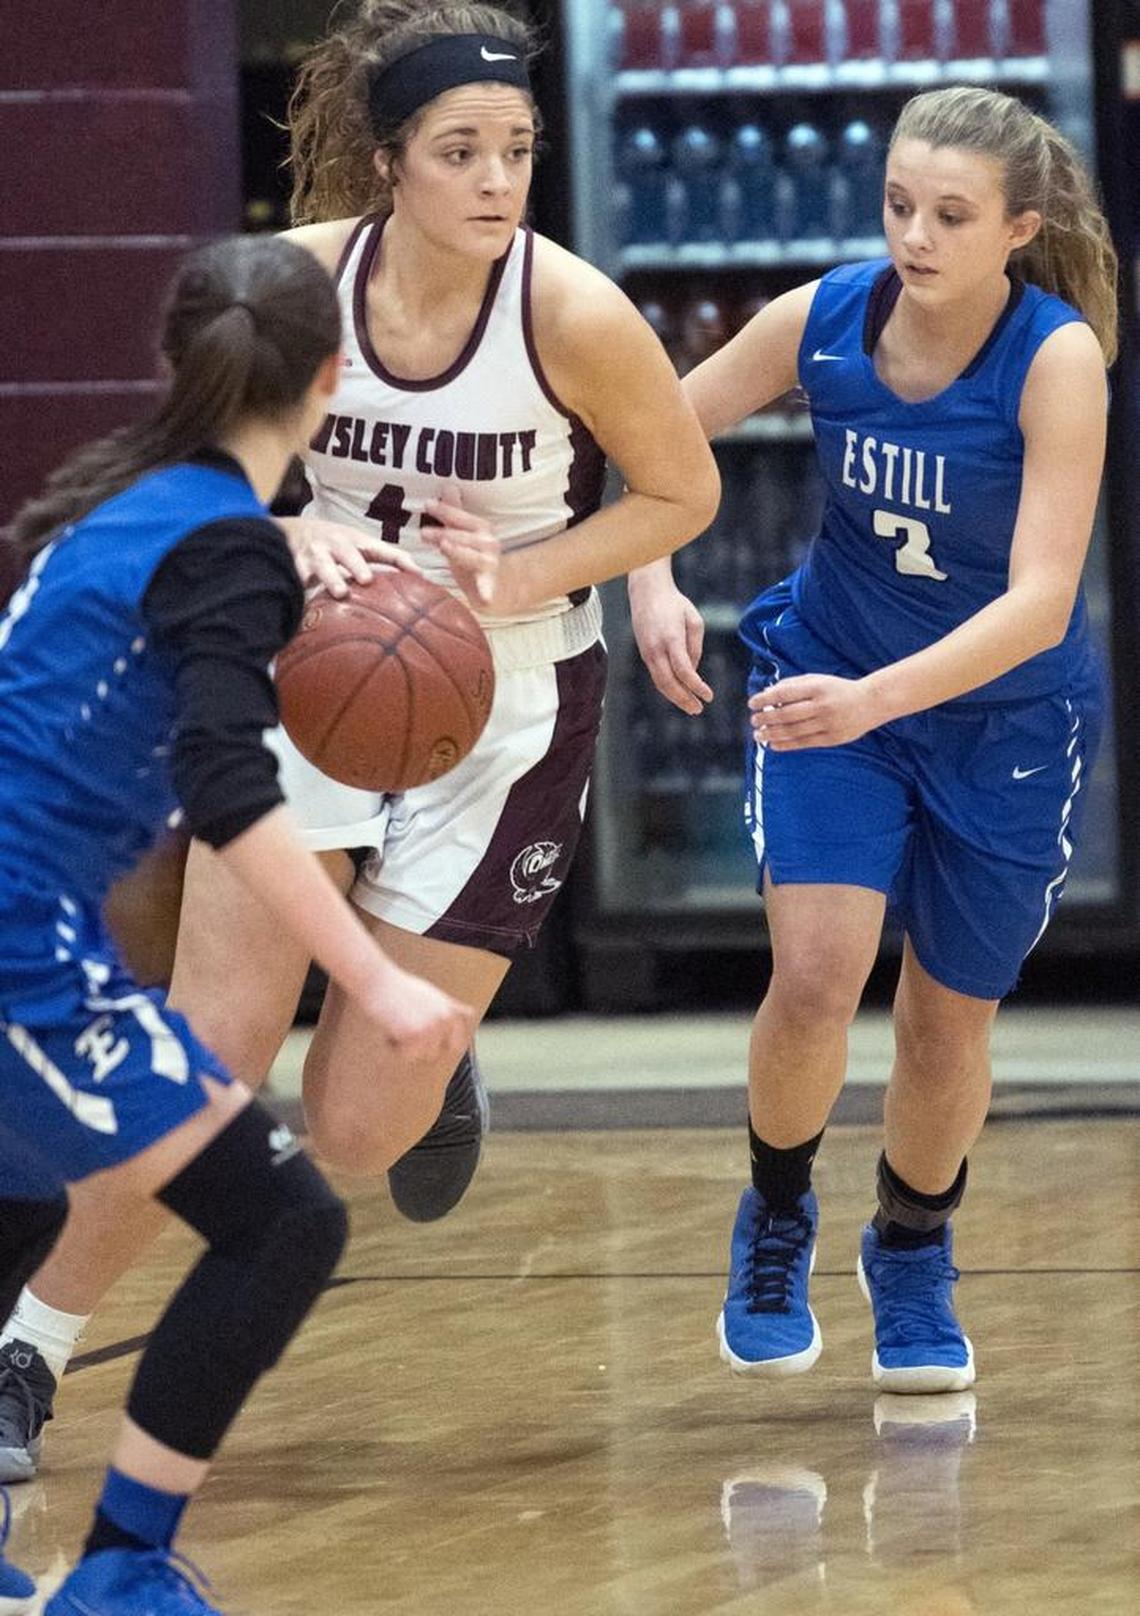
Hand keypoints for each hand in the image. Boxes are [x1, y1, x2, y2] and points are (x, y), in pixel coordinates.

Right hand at [279, 516, 420, 598]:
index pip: (381, 550)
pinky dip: (298, 589)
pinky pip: (296, 578)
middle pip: (347, 554)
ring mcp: (314, 556)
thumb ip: (391, 558)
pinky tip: (303, 603)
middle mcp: (335, 546)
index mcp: (356, 541)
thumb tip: (422, 574)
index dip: (398, 559)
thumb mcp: (363, 545)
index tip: (414, 571)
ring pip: (322, 566)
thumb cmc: (339, 543)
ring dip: (331, 578)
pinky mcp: (295, 568)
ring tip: (341, 592)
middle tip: (367, 579)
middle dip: (357, 565)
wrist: (293, 532)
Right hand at [362, 964, 477, 1066]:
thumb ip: (451, 1007)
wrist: (377, 979)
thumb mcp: (433, 995)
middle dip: (422, 1048)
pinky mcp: (415, 1035)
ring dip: (407, 1047)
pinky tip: (390, 1028)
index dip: (441, 1046)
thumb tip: (470, 1013)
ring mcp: (432, 1028)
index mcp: (452, 1011)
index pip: (459, 1044)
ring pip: (421, 1056)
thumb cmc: (401, 987)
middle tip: (407, 1027)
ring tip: (398, 1023)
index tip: (424, 1039)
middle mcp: (446, 1020)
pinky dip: (395, 1047)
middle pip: (438, 1054)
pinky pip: (406, 1055)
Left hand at [420, 483, 499, 608]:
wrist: (492, 584)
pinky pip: (487, 587)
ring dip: (458, 551)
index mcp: (481, 529)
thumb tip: (448, 485)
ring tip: (444, 547)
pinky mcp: (489, 583)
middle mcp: (489, 543)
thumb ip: (454, 512)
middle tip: (423, 533)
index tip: (427, 504)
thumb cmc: (471, 556)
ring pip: (473, 556)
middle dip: (445, 533)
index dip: (446, 510)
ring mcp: (490, 563)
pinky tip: (484, 598)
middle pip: (465, 536)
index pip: (462, 517)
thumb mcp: (461, 533)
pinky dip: (487, 592)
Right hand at [630, 579, 712, 714]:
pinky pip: (656, 676)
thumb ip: (695, 647)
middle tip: (698, 710)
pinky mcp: (644, 654)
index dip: (696, 687)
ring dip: (675, 698)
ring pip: (660, 683)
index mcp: (671, 639)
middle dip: (684, 699)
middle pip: (669, 682)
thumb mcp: (694, 621)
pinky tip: (679, 694)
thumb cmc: (675, 604)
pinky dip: (667, 688)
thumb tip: (693, 671)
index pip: (683, 671)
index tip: (709, 696)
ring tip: (690, 707)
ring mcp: (647, 652)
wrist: (647, 592)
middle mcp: (656, 649)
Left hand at [750, 674, 881, 749]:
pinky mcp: (832, 738)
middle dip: (766, 718)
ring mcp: (827, 723)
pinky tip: (773, 744)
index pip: (784, 693)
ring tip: (758, 735)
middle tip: (753, 720)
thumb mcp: (817, 680)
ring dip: (772, 734)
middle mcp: (821, 705)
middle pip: (786, 714)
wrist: (870, 702)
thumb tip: (767, 693)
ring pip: (793, 730)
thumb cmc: (838, 689)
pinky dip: (786, 745)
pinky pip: (804, 743)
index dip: (765, 699)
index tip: (752, 703)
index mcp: (817, 687)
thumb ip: (793, 685)